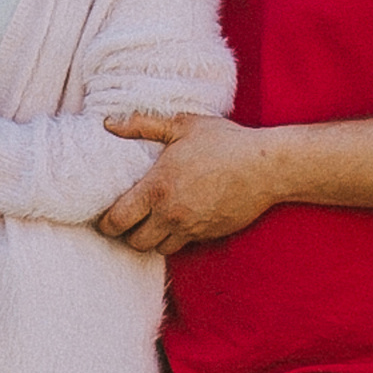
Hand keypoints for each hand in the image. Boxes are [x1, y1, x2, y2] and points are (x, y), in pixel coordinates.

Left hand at [96, 112, 277, 254]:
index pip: (117, 220)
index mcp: (157, 188)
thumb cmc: (224, 141)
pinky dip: (175, 237)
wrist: (266, 167)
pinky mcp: (209, 235)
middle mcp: (171, 214)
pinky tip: (178, 219)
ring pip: (158, 249)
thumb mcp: (182, 125)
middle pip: (134, 242)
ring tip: (153, 221)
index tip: (106, 216)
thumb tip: (108, 123)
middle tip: (128, 219)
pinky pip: (183, 246)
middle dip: (127, 234)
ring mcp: (191, 228)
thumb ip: (142, 125)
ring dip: (152, 238)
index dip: (106, 223)